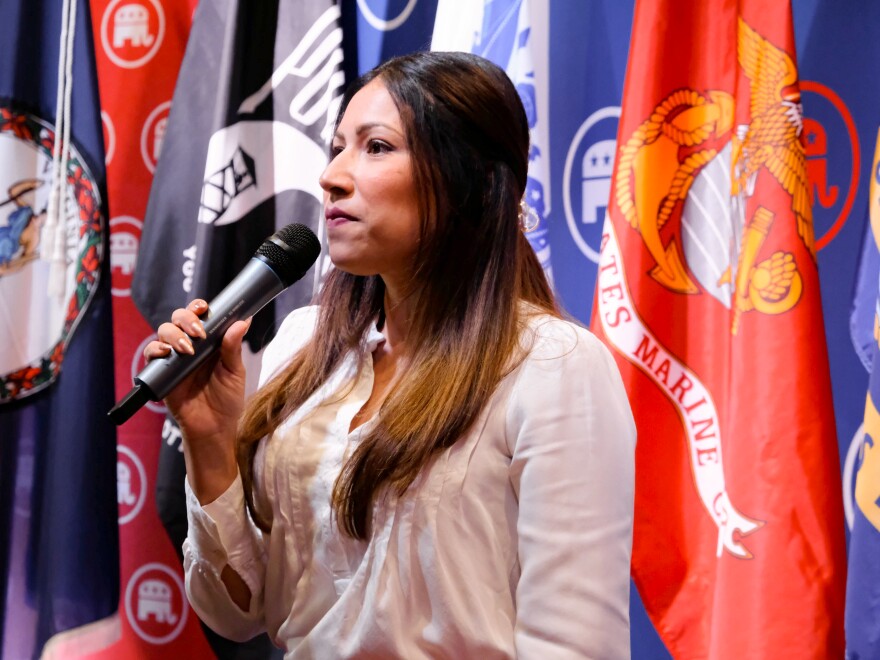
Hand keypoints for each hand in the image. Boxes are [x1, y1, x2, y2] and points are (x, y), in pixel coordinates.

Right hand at [143, 298, 250, 446]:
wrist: (214, 427)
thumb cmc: (228, 399)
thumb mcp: (235, 372)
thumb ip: (234, 347)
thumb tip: (243, 320)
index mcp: (209, 342)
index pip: (199, 316)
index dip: (198, 307)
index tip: (204, 308)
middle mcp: (190, 346)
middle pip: (178, 318)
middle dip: (185, 318)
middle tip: (198, 333)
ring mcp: (175, 358)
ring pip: (164, 331)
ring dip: (173, 334)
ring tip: (187, 349)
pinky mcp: (162, 373)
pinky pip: (151, 354)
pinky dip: (155, 349)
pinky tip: (166, 353)